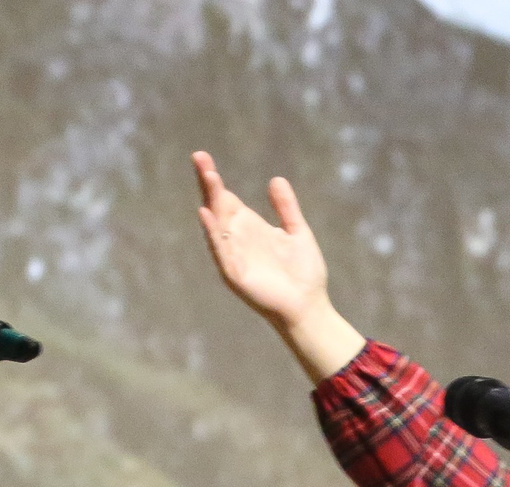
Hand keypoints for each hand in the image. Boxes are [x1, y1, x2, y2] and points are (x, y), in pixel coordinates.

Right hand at [191, 151, 364, 382]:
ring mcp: (233, 256)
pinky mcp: (235, 274)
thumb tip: (276, 179)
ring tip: (208, 178)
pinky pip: (221, 251)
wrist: (309, 307)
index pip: (225, 198)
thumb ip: (286, 208)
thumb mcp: (297, 232)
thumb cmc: (304, 274)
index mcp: (249, 227)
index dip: (214, 179)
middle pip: (217, 206)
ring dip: (211, 202)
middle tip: (199, 157)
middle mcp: (237, 239)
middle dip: (208, 183)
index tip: (203, 157)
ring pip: (216, 225)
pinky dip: (213, 234)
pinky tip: (208, 215)